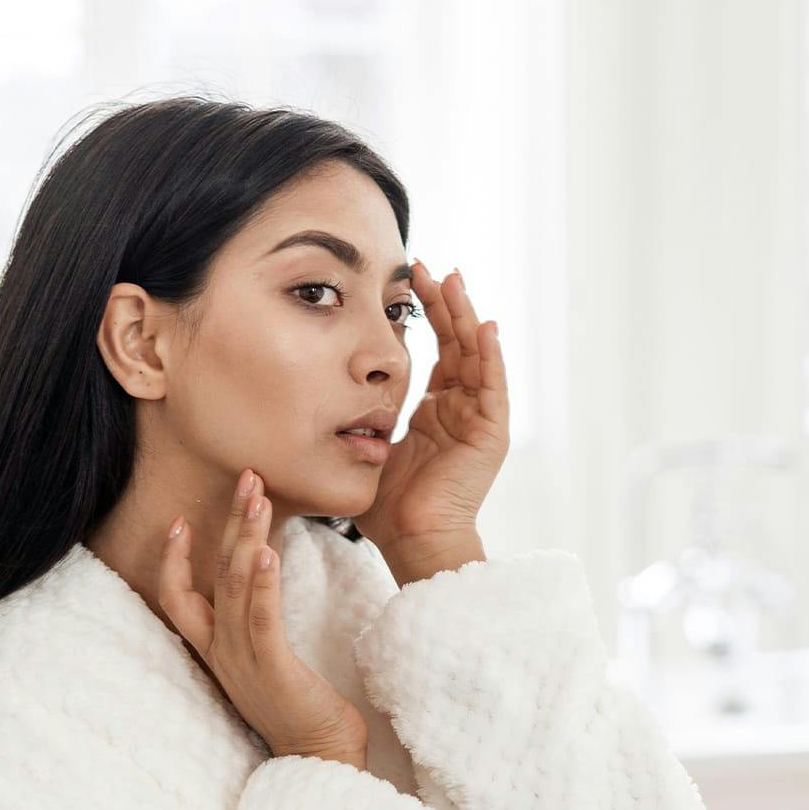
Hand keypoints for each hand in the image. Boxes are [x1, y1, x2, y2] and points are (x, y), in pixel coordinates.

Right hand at [160, 468, 368, 769]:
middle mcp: (222, 653)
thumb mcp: (271, 664)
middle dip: (228, 523)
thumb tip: (264, 590)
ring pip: (235, 587)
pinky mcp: (273, 668)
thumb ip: (260, 629)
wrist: (320, 759)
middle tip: (246, 477)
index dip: (174, 559)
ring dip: (246, 536)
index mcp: (218, 651)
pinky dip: (262, 583)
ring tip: (258, 496)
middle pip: (213, 575)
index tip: (180, 520)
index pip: (178, 598)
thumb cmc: (303, 711)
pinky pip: (261, 619)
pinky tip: (267, 553)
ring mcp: (244, 661)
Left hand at [350, 262, 508, 552]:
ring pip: (477, 357)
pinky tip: (484, 326)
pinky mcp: (490, 434)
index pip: (437, 353)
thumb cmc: (387, 509)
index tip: (409, 282)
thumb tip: (315, 405)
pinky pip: (493, 387)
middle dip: (445, 305)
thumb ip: (357, 423)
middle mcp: (460, 412)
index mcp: (435, 414)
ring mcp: (478, 421)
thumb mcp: (368, 451)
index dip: (426, 316)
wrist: (412, 542)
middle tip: (430, 267)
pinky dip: (491, 356)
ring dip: (467, 317)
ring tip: (455, 281)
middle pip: (457, 345)